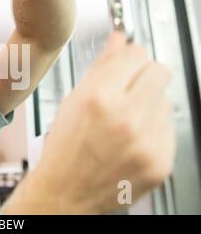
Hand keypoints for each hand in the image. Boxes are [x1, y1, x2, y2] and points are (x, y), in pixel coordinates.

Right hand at [3, 32, 175, 213]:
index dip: (128, 56)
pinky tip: (132, 138)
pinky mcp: (161, 161)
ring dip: (148, 104)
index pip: (135, 54)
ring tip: (124, 121)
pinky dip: (153, 129)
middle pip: (159, 72)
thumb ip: (101, 67)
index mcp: (99, 99)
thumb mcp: (74, 100)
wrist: (67, 191)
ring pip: (166, 100)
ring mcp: (148, 143)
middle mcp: (127, 119)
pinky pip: (168, 128)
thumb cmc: (65, 148)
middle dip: (143, 76)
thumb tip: (119, 41)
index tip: (126, 62)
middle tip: (127, 90)